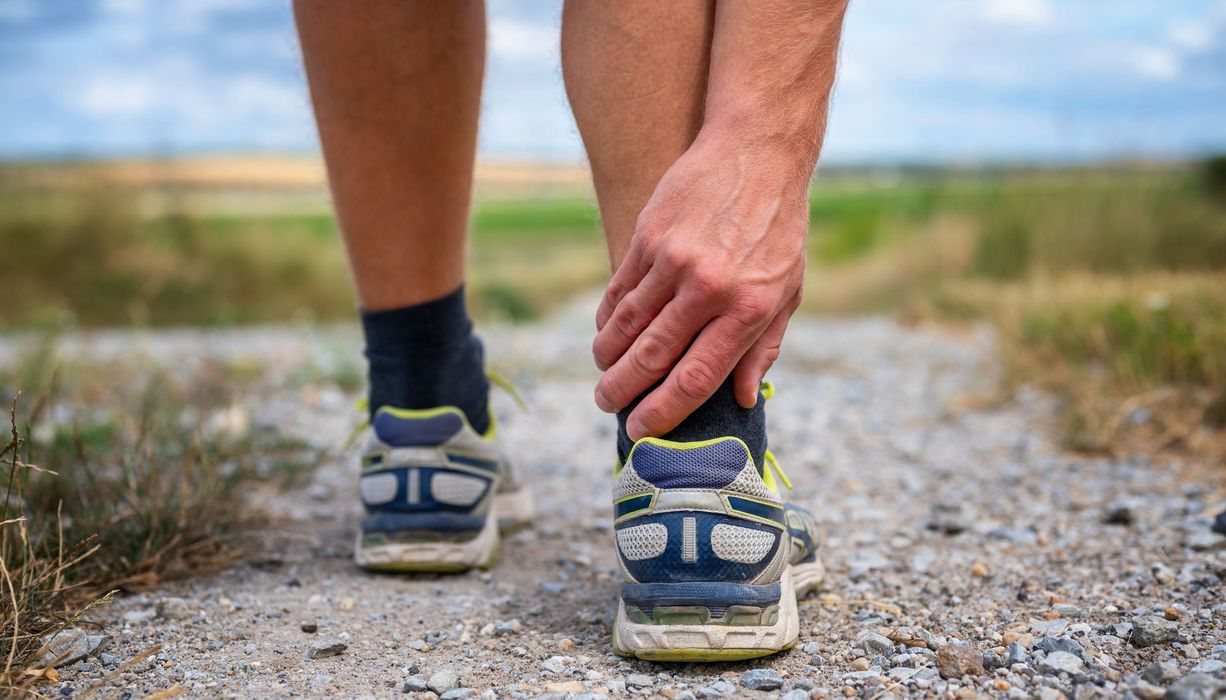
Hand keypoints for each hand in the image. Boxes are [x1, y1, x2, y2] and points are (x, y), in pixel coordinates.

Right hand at [592, 129, 808, 439]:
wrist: (758, 152)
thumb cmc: (778, 229)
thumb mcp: (788, 290)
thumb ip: (762, 346)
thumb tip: (740, 398)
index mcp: (747, 310)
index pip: (695, 377)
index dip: (663, 412)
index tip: (641, 432)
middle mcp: (709, 288)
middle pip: (652, 357)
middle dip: (623, 391)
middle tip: (607, 406)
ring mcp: (674, 260)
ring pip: (627, 325)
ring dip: (608, 357)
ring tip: (603, 375)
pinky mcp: (650, 236)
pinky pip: (619, 289)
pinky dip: (608, 318)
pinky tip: (605, 334)